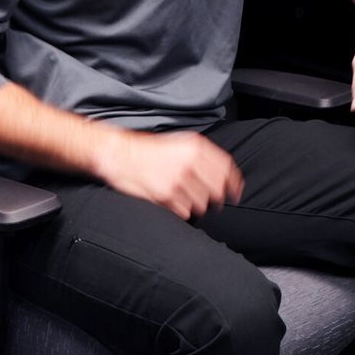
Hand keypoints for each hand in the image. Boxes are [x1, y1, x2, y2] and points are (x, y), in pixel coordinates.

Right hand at [95, 129, 242, 219]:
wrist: (119, 154)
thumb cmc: (150, 150)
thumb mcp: (180, 142)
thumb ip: (203, 156)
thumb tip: (224, 174)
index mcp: (196, 147)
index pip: (226, 169)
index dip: (234, 184)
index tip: (235, 193)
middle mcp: (190, 163)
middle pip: (218, 189)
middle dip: (216, 198)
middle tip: (211, 201)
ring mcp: (178, 180)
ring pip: (202, 204)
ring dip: (196, 205)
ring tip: (182, 197)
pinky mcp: (165, 195)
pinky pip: (185, 212)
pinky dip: (181, 211)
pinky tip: (171, 201)